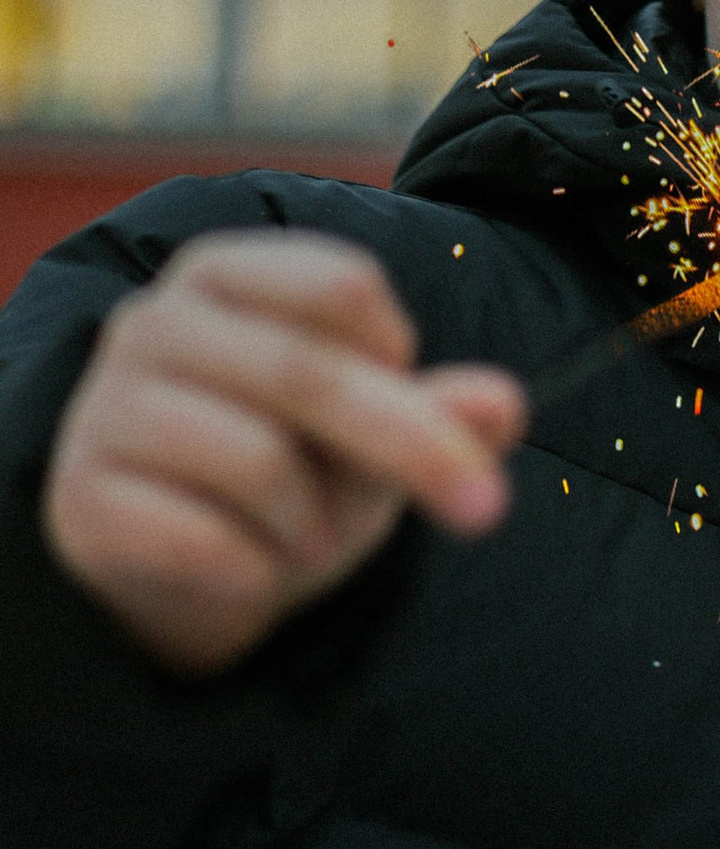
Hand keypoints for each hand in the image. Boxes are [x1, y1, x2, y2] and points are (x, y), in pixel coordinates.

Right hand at [41, 231, 524, 674]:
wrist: (177, 569)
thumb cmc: (285, 476)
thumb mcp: (374, 441)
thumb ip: (439, 416)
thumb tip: (505, 404)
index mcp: (226, 277)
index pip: (342, 285)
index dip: (400, 354)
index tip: (408, 392)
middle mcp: (154, 324)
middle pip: (311, 372)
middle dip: (414, 449)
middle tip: (484, 510)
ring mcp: (106, 410)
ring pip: (260, 464)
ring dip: (314, 524)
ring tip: (303, 535)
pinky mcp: (85, 501)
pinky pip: (208, 543)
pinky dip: (257, 571)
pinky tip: (246, 566)